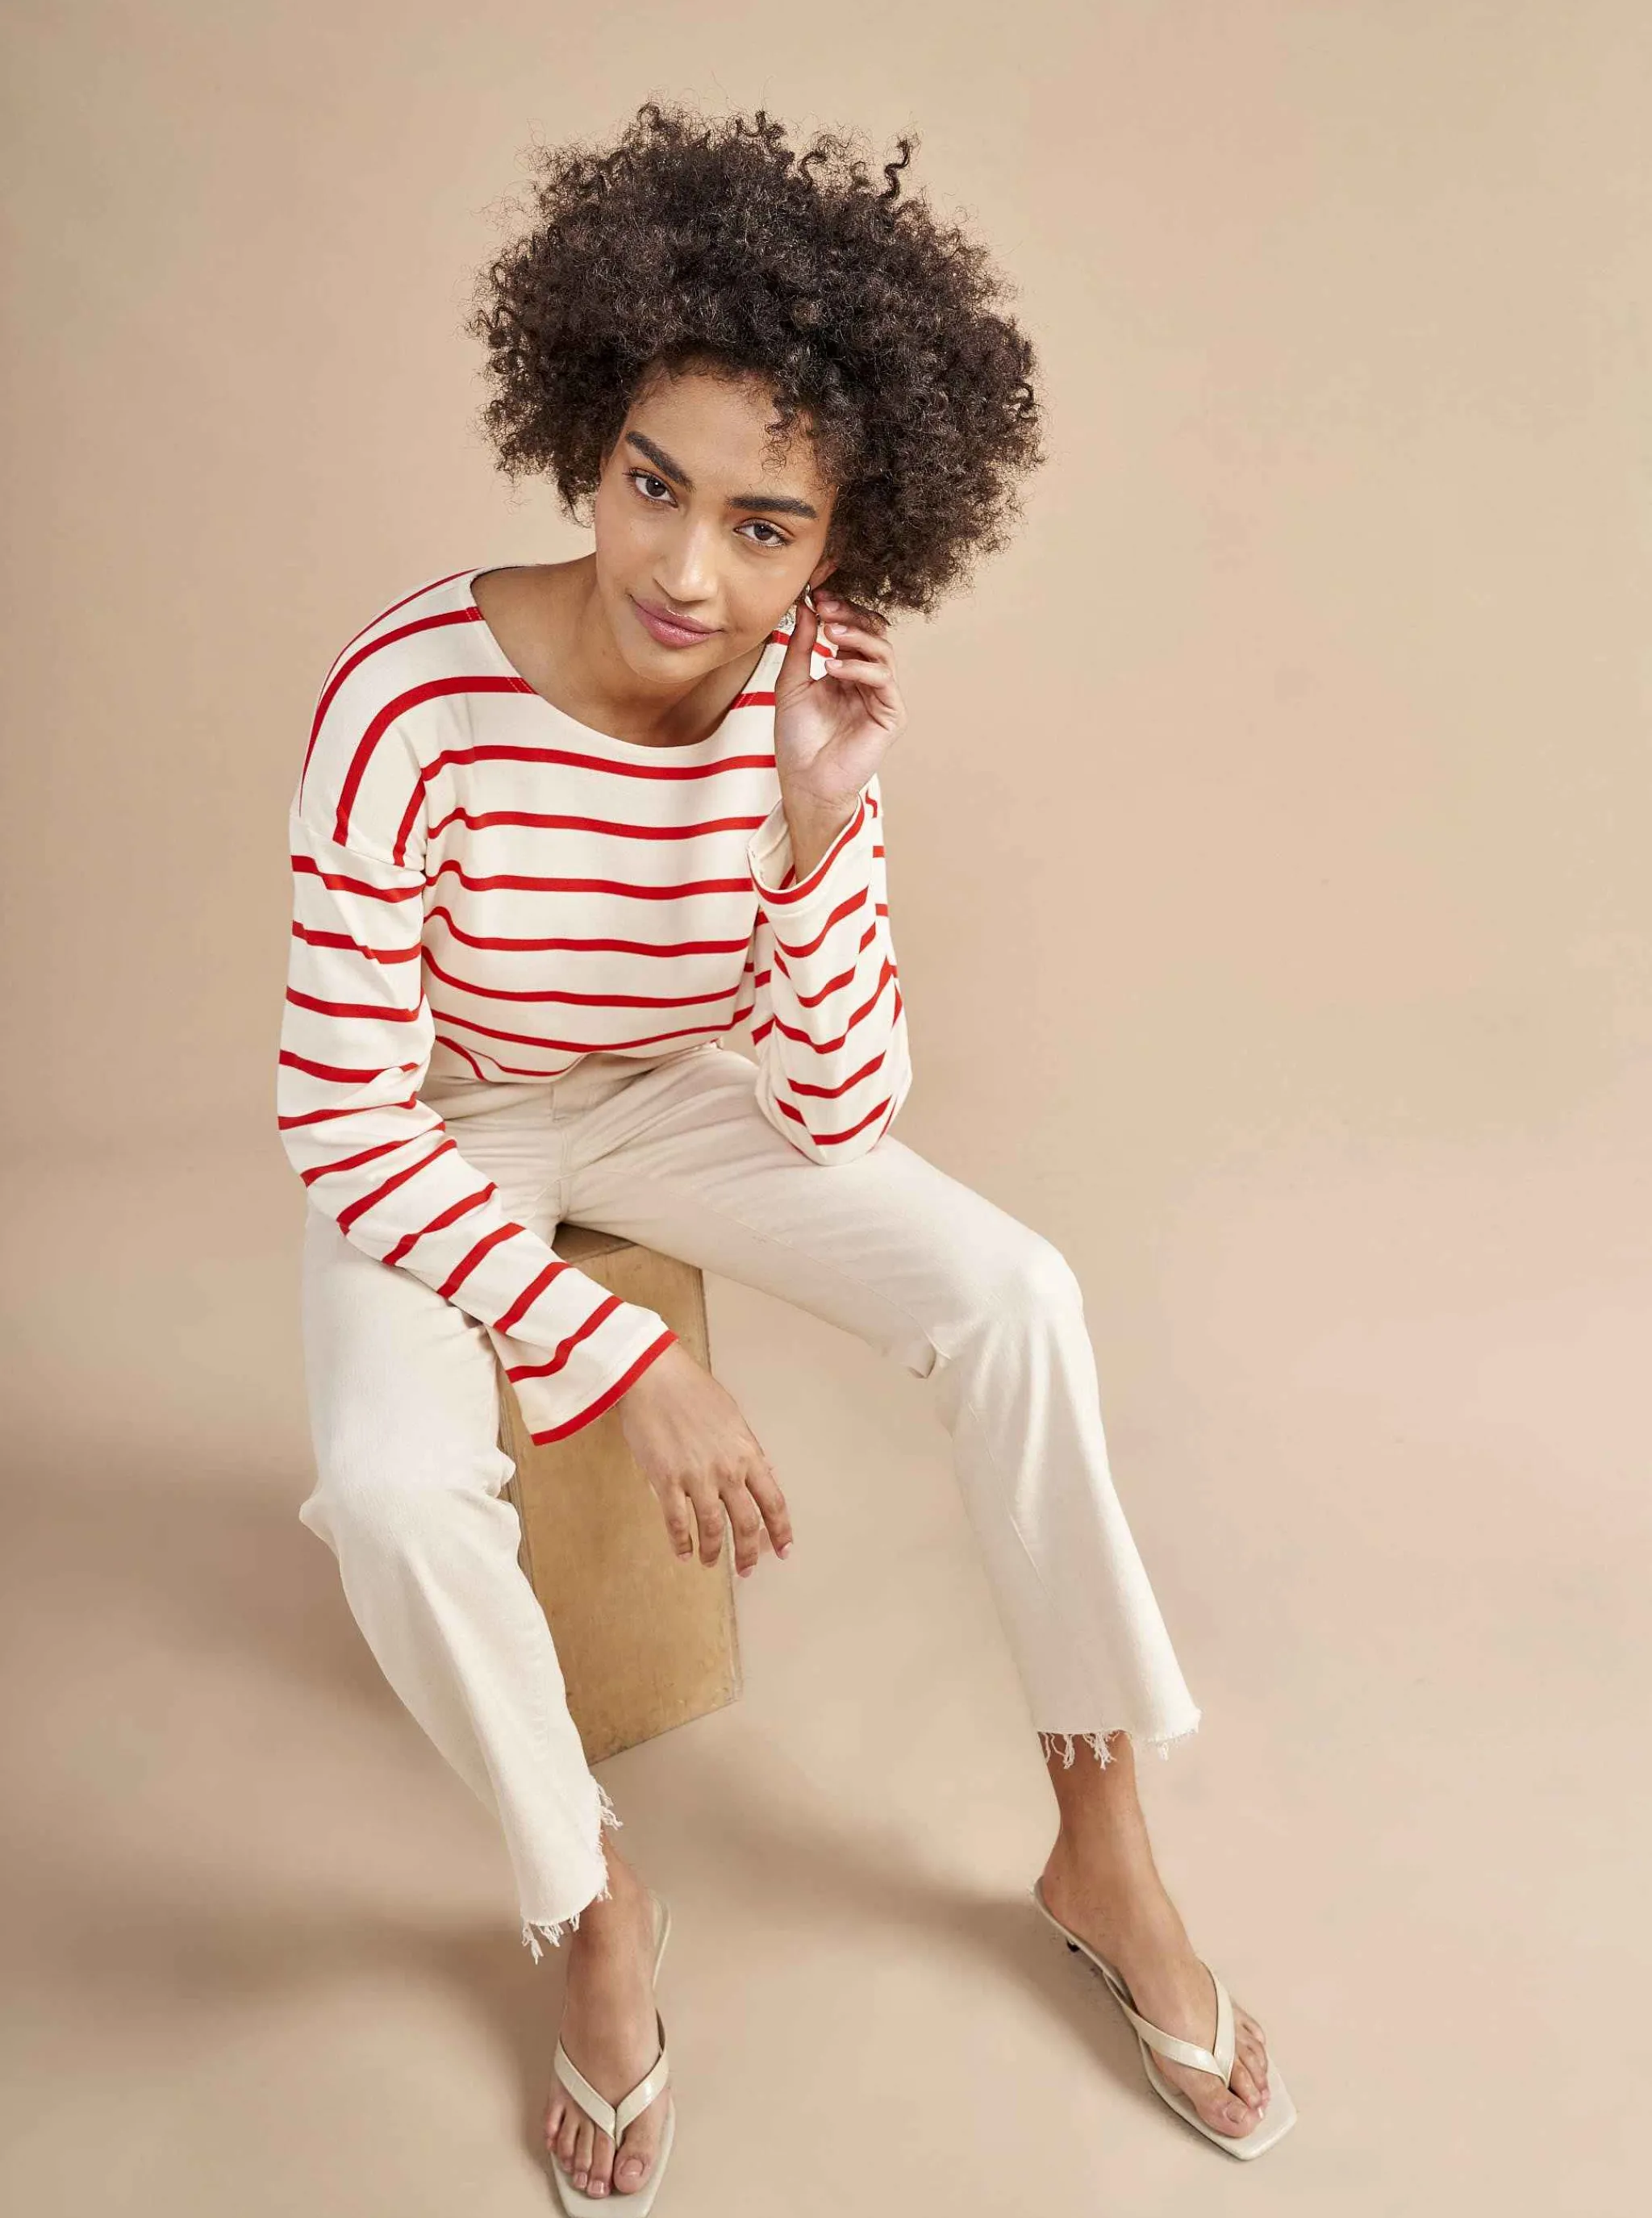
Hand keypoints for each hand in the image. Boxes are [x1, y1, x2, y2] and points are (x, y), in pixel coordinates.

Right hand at [616, 1341, 794, 1576]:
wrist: (654, 1376)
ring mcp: (697, 1476)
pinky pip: (677, 1521)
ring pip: (713, 1528)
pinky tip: (683, 1552)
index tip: (783, 1550)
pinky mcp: (666, 1479)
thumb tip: (763, 1471)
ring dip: (713, 1551)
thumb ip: (746, 1450)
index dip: (781, 1530)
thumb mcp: (732, 1419)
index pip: (773, 1501)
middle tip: (746, 1569)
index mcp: (747, 1453)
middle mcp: (727, 1469)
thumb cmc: (692, 1391)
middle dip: (749, 1552)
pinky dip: (681, 1542)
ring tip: (709, 1562)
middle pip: (747, 1522)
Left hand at [772, 587, 905, 820]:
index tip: (816, 594)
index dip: (839, 608)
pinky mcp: (891, 714)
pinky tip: (832, 667)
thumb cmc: (797, 739)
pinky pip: (882, 679)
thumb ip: (801, 646)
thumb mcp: (791, 683)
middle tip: (826, 606)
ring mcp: (881, 696)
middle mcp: (867, 679)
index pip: (852, 627)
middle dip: (850, 614)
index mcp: (846, 669)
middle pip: (873, 631)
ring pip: (883, 650)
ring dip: (856, 635)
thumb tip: (806, 607)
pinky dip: (858, 668)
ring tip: (830, 632)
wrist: (805, 782)